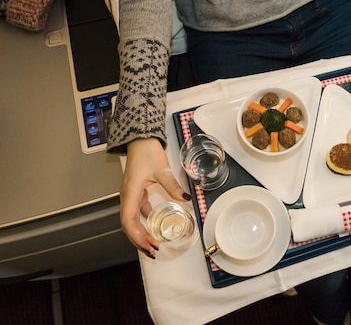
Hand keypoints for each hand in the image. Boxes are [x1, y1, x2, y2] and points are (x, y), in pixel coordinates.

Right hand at [120, 137, 191, 258]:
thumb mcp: (162, 169)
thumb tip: (185, 198)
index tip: (149, 245)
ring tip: (153, 243)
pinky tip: (155, 224)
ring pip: (131, 219)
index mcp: (130, 192)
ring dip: (141, 232)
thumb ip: (173, 185)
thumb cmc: (146, 151)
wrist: (140, 138)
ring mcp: (130, 194)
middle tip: (153, 250)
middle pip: (128, 225)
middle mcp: (127, 196)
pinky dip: (145, 220)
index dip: (137, 236)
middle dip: (139, 240)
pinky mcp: (136, 191)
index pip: (128, 221)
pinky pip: (137, 210)